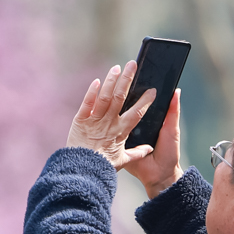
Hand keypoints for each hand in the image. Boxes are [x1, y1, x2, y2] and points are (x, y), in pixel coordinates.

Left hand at [64, 64, 181, 197]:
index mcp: (121, 131)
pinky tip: (97, 81)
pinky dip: (92, 92)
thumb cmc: (102, 165)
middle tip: (133, 64)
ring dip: (111, 81)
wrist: (81, 169)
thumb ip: (137, 153)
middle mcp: (109, 123)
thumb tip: (149, 149)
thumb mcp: (122, 160)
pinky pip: (87, 104)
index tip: (152, 90)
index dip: (145, 101)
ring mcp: (95, 120)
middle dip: (128, 80)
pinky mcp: (80, 119)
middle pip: (120, 98)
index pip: (136, 113)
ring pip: (105, 97)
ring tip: (118, 67)